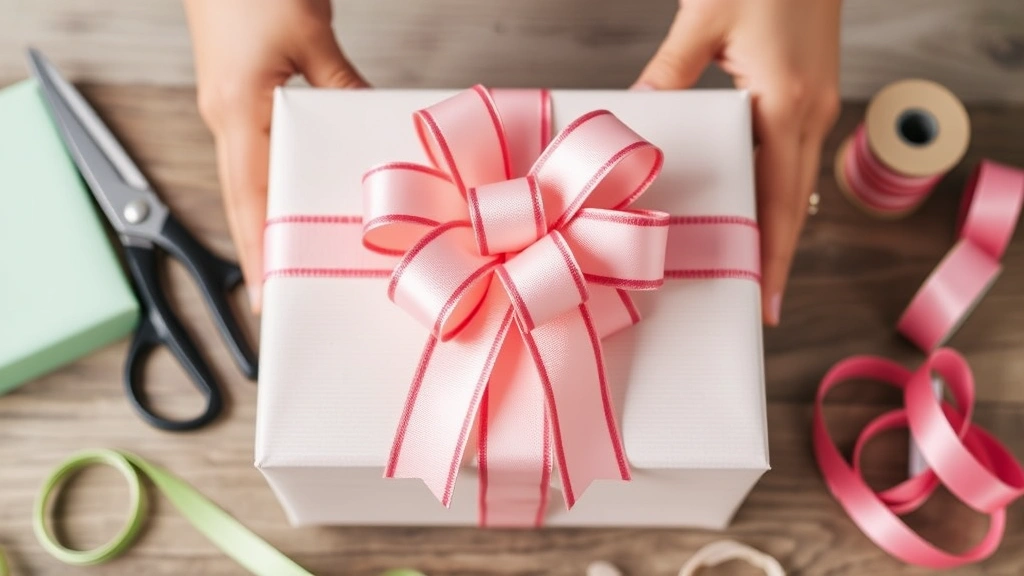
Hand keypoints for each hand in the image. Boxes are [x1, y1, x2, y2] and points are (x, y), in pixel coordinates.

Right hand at [184, 0, 366, 312]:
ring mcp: (230, 110)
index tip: (271, 301)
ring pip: (253, 182)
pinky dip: (280, 182)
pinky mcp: (242, 96)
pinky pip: (263, 154)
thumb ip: (340, 87)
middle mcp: (227, 120)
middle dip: (267, 252)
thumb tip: (372, 126)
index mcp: (237, 113)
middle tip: (295, 292)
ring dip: (272, 220)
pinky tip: (306, 194)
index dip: (261, 255)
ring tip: (303, 259)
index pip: (250, 202)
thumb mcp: (309, 35)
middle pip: (248, 203)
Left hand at [635, 0, 840, 325]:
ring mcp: (817, 103)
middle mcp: (811, 112)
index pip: (779, 202)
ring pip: (795, 183)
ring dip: (774, 224)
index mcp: (787, 104)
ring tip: (743, 262)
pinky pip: (792, 155)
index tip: (764, 303)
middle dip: (773, 256)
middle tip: (749, 300)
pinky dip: (773, 186)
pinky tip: (749, 200)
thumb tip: (636, 116)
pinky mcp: (810, 91)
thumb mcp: (704, 20)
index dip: (770, 257)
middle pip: (793, 205)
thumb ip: (670, 75)